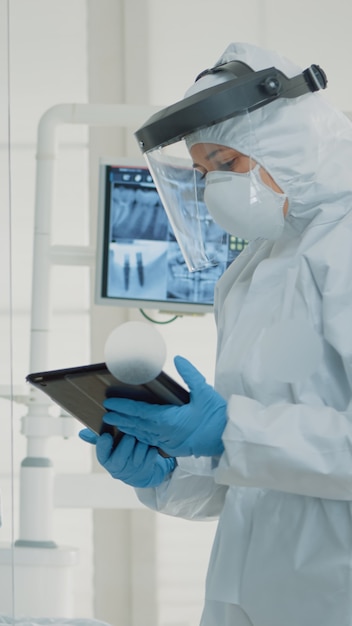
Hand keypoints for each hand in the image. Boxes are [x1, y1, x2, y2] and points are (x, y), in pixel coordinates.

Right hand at [79, 428, 175, 487]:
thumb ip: (98, 437)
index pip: (102, 453)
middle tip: (130, 431)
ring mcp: (132, 471)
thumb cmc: (122, 452)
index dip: (104, 445)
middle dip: (127, 440)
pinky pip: (150, 455)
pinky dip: (150, 448)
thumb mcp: (110, 445)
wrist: (140, 471)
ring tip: (141, 435)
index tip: (106, 435)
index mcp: (106, 460)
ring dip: (141, 442)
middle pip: (122, 454)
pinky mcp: (146, 470)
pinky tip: (150, 443)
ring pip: (138, 453)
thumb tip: (82, 434)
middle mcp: (118, 468)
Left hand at [102, 356, 226, 456]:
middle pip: (136, 426)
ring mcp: (169, 443)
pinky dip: (140, 436)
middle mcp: (165, 434)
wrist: (228, 439)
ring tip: (115, 422)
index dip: (123, 408)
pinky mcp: (174, 448)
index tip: (110, 404)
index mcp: (170, 421)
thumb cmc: (217, 416)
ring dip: (128, 428)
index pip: (140, 413)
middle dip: (120, 419)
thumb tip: (178, 359)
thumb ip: (190, 374)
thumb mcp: (205, 391)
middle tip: (106, 413)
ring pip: (142, 435)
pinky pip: (151, 442)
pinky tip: (135, 433)